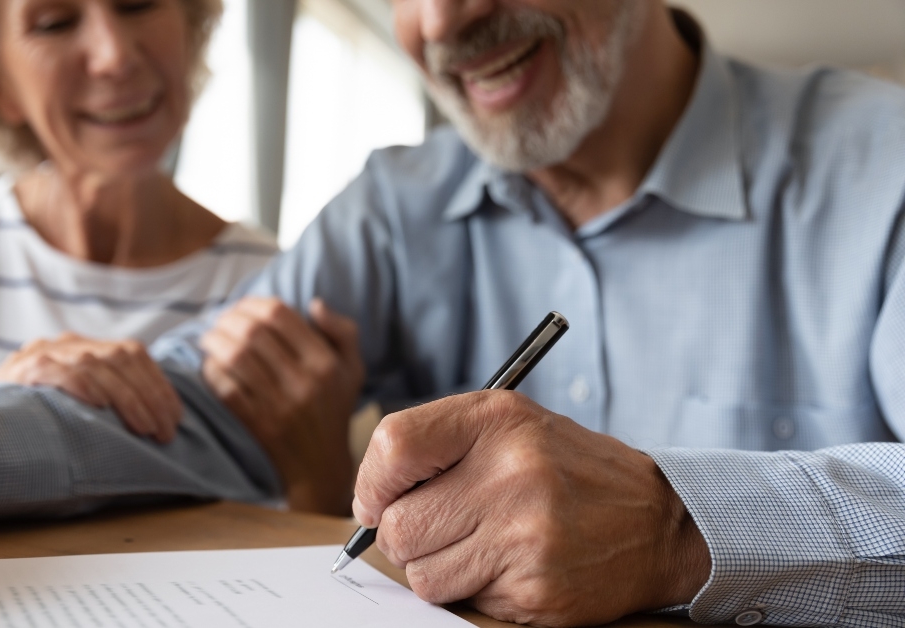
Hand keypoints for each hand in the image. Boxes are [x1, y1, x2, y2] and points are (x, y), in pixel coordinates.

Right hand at [0, 333, 181, 443]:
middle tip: (166, 432)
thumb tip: (157, 425)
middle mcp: (66, 343)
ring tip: (146, 429)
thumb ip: (105, 401)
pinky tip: (101, 406)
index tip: (176, 417)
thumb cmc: (31, 422)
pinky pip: (61, 371)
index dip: (159, 384)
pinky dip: (84, 386)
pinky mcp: (23, 369)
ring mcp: (43, 352)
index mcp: (83, 347)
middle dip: (151, 397)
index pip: (133, 353)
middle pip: (122, 358)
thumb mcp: (73, 404)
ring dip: (128, 399)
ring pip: (98, 364)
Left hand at [200, 298, 362, 515]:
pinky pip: (226, 388)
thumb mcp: (352, 369)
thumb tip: (314, 303)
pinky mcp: (258, 424)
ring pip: (235, 357)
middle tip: (219, 319)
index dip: (254, 303)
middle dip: (228, 318)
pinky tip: (210, 364)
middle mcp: (304, 382)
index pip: (280, 315)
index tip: (242, 306)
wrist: (320, 465)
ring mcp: (279, 404)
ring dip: (214, 341)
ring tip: (208, 338)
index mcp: (325, 362)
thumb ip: (342, 332)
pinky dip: (212, 371)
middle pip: (253, 332)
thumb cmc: (334, 409)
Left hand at [353, 391, 710, 626]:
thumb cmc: (568, 470)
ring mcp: (525, 535)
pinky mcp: (536, 588)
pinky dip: (474, 591)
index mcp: (497, 421)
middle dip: (403, 536)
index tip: (378, 500)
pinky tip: (509, 566)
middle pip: (398, 525)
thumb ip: (436, 445)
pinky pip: (462, 601)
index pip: (393, 447)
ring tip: (478, 546)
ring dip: (436, 569)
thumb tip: (368, 501)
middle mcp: (512, 473)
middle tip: (435, 529)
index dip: (372, 483)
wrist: (660, 522)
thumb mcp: (510, 426)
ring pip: (421, 574)